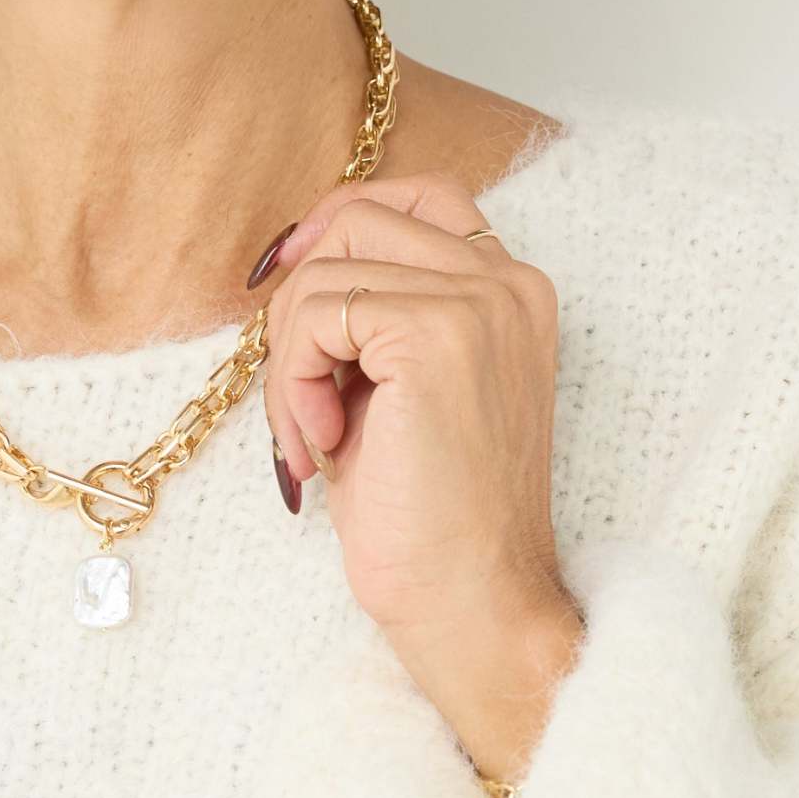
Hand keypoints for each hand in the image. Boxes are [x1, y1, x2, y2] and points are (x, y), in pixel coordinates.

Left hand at [259, 170, 567, 654]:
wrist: (471, 604)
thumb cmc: (426, 514)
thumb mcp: (398, 387)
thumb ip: (371, 312)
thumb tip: (287, 257)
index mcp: (511, 290)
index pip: (418, 193)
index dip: (338, 220)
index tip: (289, 274)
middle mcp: (509, 282)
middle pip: (357, 218)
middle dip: (299, 300)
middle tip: (298, 395)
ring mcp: (479, 303)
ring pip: (326, 269)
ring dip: (290, 357)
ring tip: (313, 433)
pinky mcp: (436, 333)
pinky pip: (318, 314)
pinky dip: (293, 380)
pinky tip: (323, 444)